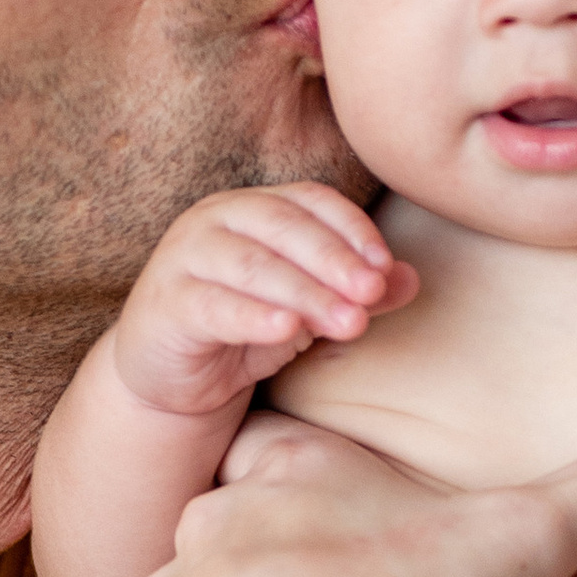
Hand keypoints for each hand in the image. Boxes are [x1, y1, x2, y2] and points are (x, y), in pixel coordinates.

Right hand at [108, 184, 416, 420]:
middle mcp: (216, 219)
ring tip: (350, 322)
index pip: (309, 200)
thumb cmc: (247, 328)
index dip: (351, 228)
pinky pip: (213, 305)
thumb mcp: (310, 309)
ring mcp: (185, 258)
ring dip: (306, 292)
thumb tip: (410, 280)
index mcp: (254, 207)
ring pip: (251, 265)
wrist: (173, 376)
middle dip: (334, 259)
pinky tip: (289, 329)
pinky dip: (254, 316)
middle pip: (282, 227)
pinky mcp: (166, 304)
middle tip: (373, 293)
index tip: (385, 265)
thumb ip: (356, 292)